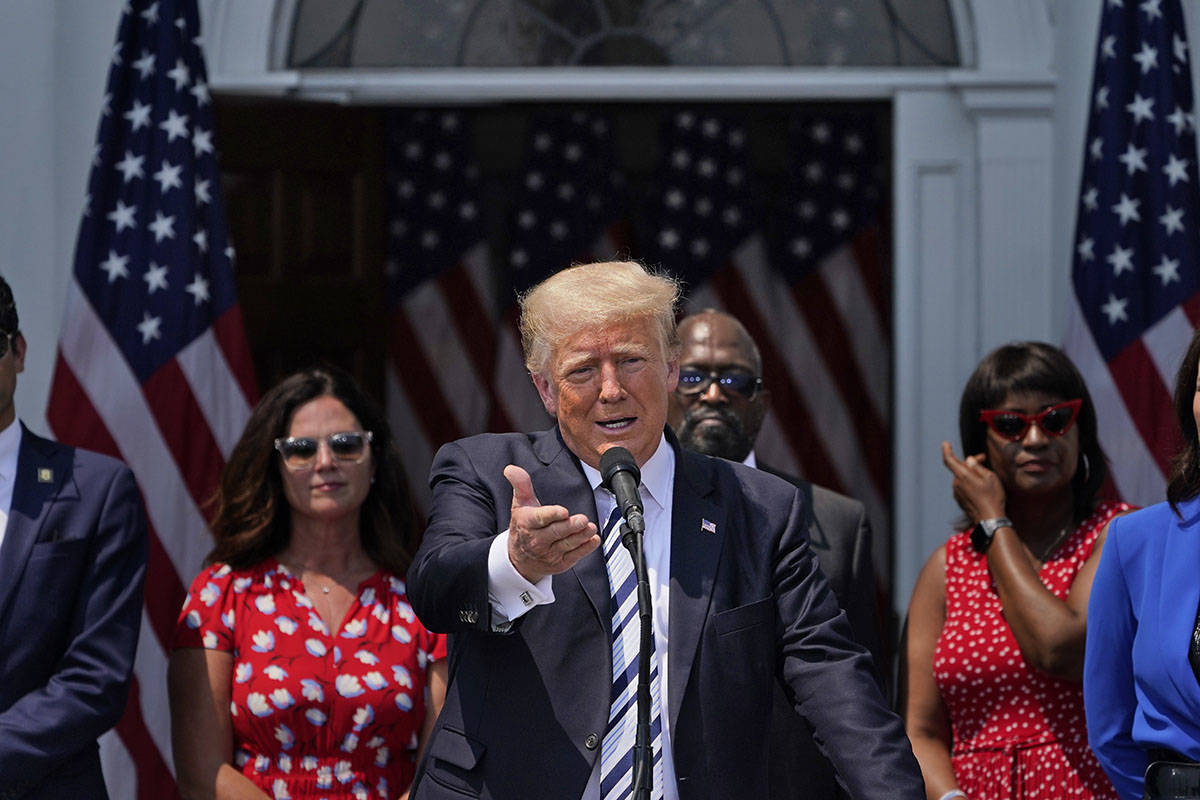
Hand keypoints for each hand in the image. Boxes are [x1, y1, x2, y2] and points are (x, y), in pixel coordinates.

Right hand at [504, 465, 599, 582]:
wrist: (519, 559)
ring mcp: (550, 553)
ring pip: (567, 544)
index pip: (540, 518)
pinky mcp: (560, 563)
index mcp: (528, 523)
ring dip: (581, 537)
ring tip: (591, 528)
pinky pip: (574, 556)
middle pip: (556, 532)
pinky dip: (585, 549)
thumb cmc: (523, 527)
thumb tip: (511, 469)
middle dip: (570, 526)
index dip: (552, 515)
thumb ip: (520, 485)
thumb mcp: (519, 505)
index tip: (563, 511)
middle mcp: (538, 540)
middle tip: (582, 520)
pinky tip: (593, 540)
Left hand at [941, 441, 1005, 522]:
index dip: (947, 451)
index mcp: (963, 476)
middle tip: (983, 459)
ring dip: (971, 474)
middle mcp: (956, 484)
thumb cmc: (992, 497)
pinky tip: (982, 488)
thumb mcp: (990, 477)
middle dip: (970, 462)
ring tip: (986, 476)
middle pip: (960, 468)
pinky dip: (970, 483)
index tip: (945, 444)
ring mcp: (957, 493)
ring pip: (962, 478)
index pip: (949, 460)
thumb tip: (969, 460)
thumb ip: (977, 466)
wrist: (989, 519)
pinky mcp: (959, 500)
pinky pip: (963, 487)